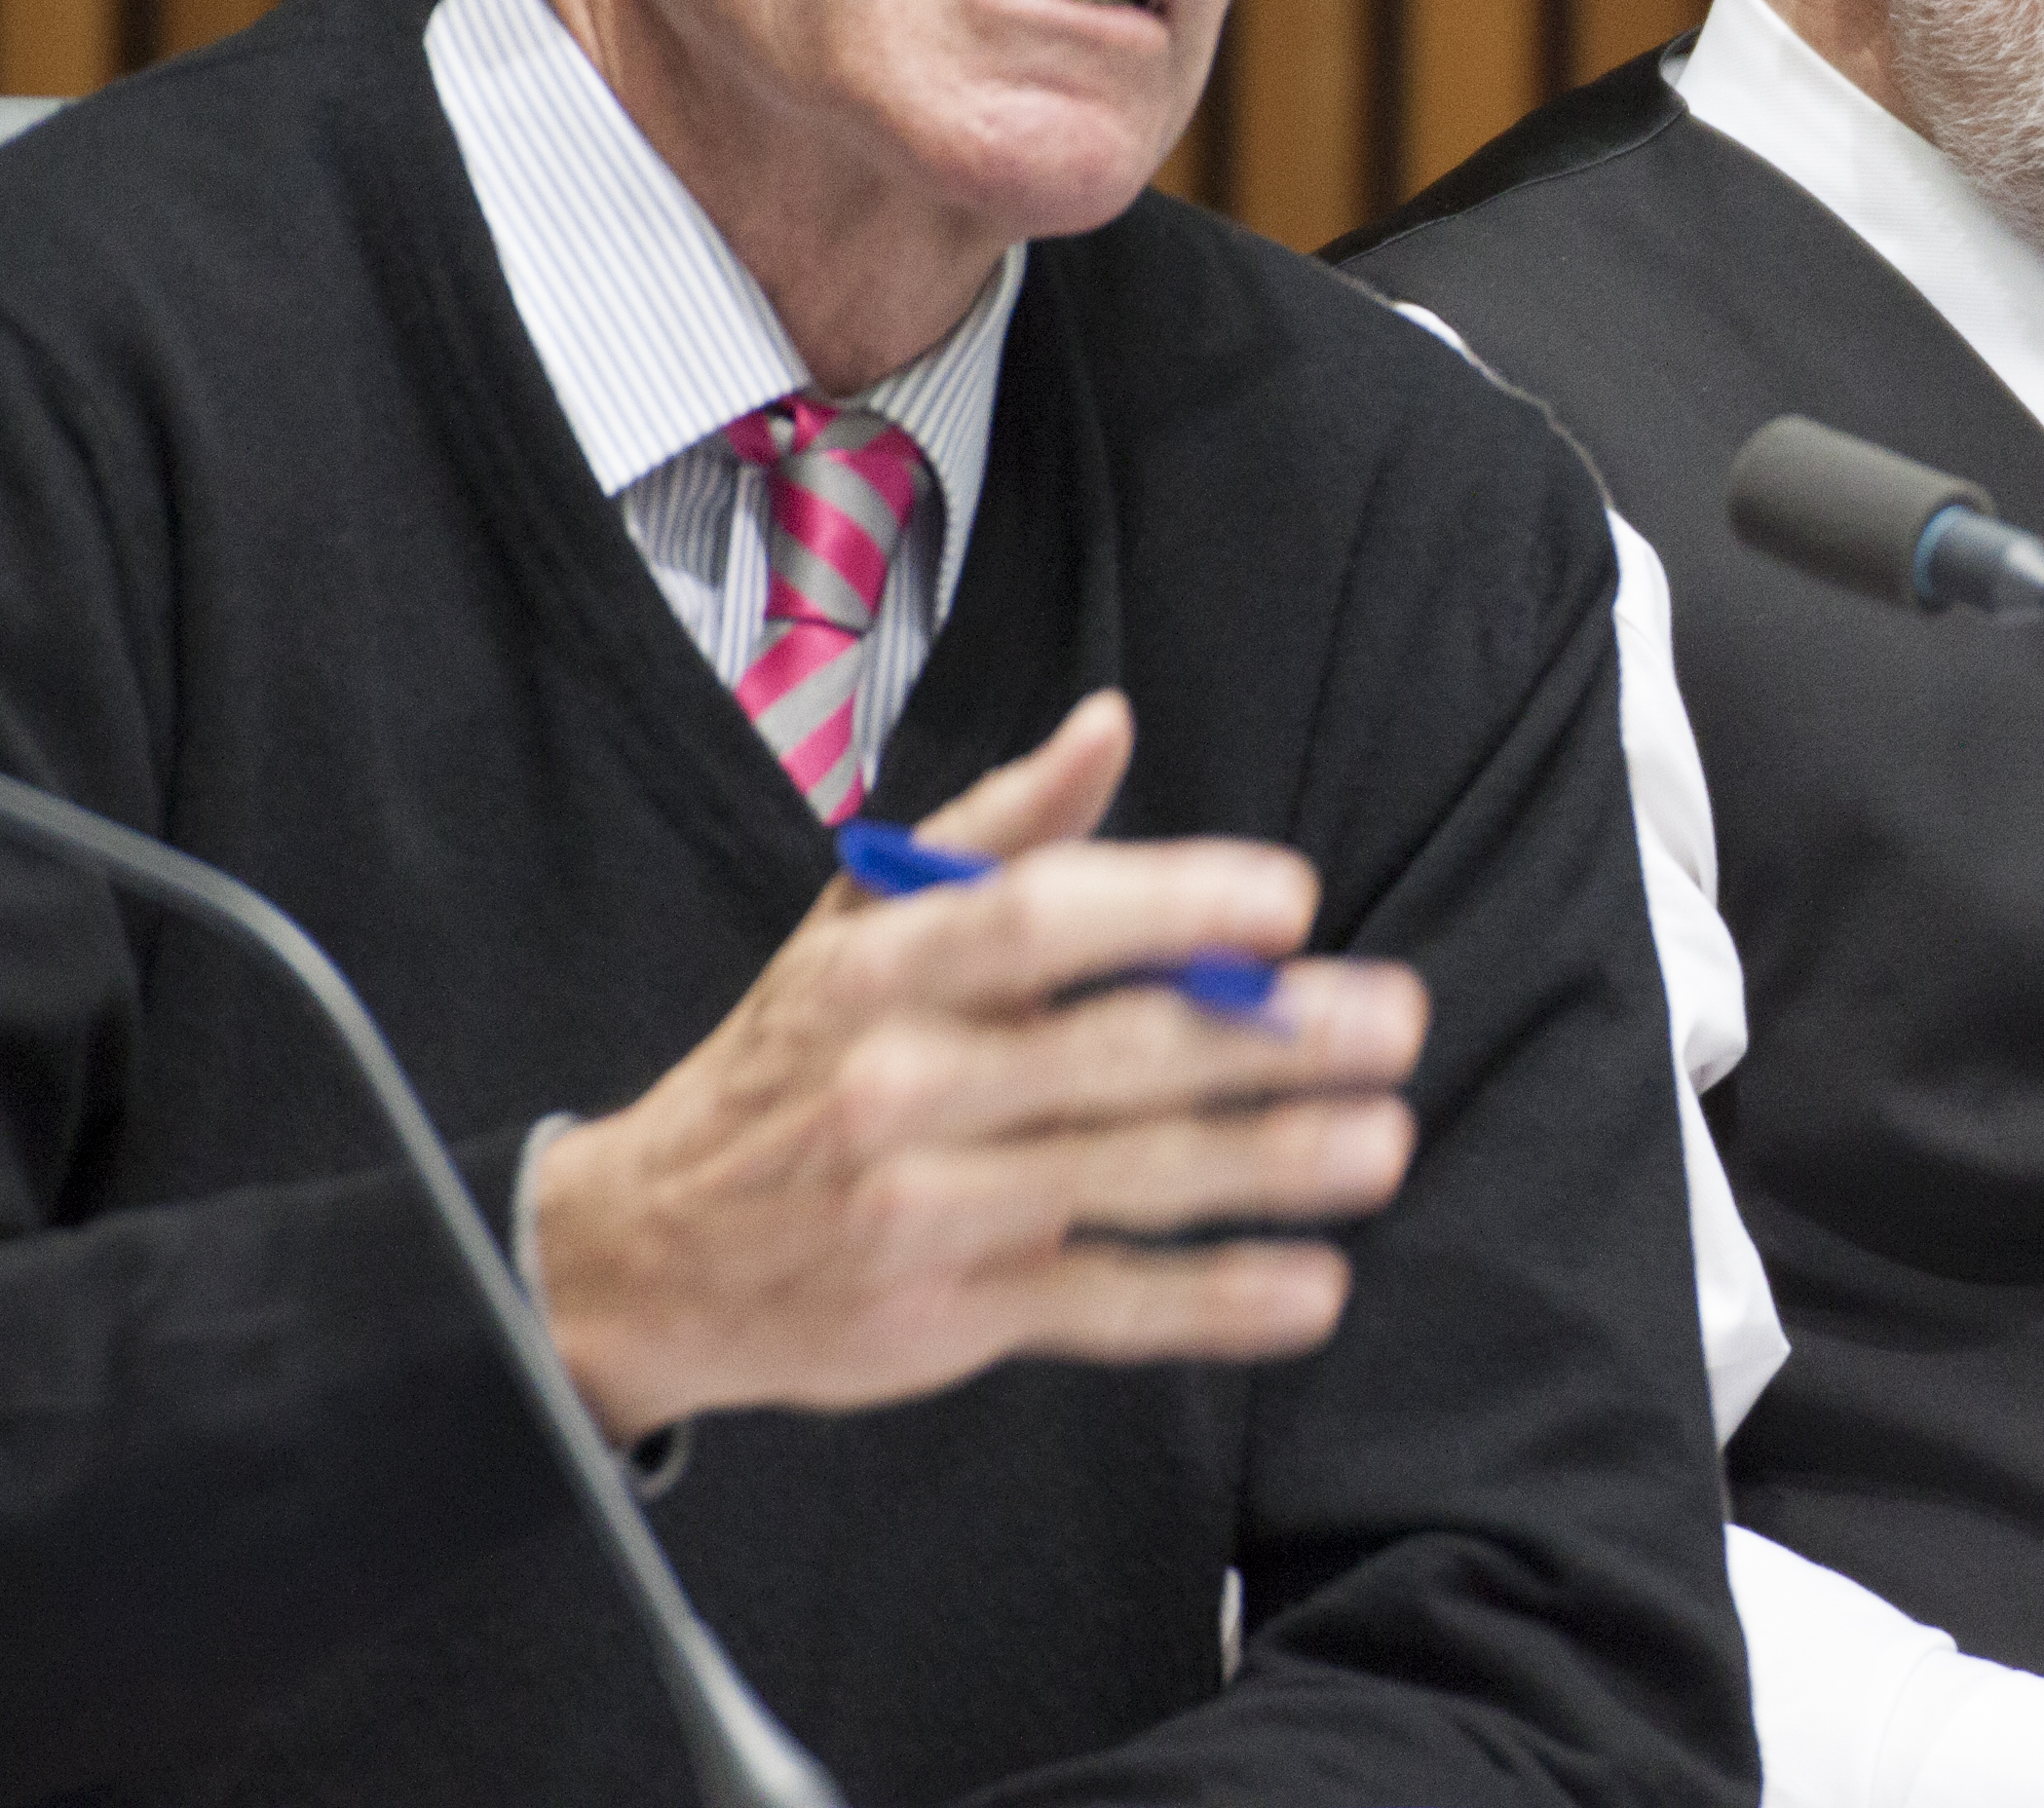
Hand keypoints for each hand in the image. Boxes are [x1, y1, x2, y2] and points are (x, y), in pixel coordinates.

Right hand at [526, 690, 1426, 1436]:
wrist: (649, 1249)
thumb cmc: (788, 1059)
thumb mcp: (858, 917)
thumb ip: (996, 827)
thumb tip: (1110, 726)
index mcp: (883, 968)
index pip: (1036, 920)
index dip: (1167, 904)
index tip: (1288, 900)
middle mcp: (900, 1087)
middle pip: (1110, 1057)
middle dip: (1269, 1040)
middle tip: (1395, 1019)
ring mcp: (927, 1210)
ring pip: (1125, 1181)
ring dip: (1269, 1165)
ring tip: (1385, 1140)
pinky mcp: (950, 1318)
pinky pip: (1102, 1307)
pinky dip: (1213, 1302)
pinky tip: (1312, 1287)